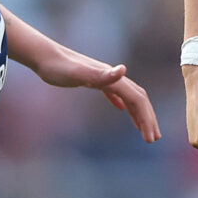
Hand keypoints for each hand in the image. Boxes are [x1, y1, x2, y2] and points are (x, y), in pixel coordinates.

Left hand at [33, 48, 159, 142]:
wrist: (43, 57)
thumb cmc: (58, 68)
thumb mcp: (78, 73)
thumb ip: (102, 74)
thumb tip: (123, 70)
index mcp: (113, 78)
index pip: (138, 100)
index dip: (146, 120)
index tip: (150, 140)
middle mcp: (112, 76)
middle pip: (139, 98)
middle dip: (149, 119)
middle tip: (153, 139)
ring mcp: (104, 78)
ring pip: (129, 96)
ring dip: (139, 113)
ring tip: (144, 130)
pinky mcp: (94, 80)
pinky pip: (116, 93)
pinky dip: (124, 104)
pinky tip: (122, 110)